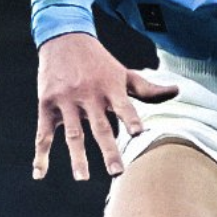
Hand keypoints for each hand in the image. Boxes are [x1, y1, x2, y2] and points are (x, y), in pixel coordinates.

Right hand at [32, 32, 178, 181]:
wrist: (65, 39)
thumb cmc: (100, 62)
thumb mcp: (124, 73)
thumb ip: (147, 89)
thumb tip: (176, 92)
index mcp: (110, 87)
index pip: (124, 105)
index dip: (130, 119)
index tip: (139, 133)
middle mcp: (89, 94)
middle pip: (100, 126)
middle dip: (109, 149)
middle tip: (117, 172)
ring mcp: (67, 100)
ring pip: (73, 133)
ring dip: (78, 156)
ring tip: (83, 177)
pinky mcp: (47, 104)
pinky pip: (43, 134)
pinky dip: (41, 155)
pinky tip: (40, 173)